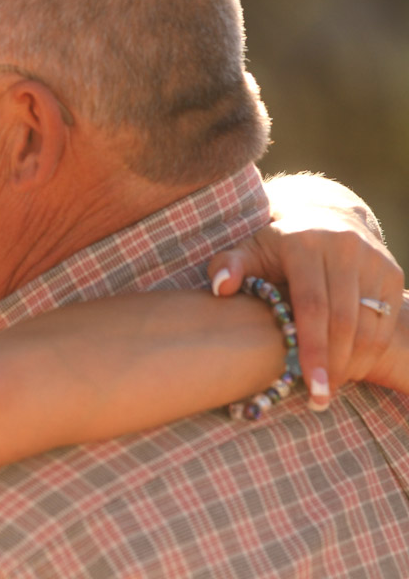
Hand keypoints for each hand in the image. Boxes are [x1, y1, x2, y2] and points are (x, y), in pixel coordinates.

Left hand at [207, 214, 402, 410]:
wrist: (322, 215)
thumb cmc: (274, 246)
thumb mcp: (248, 250)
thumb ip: (228, 265)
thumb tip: (220, 287)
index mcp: (304, 243)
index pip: (311, 305)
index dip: (312, 348)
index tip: (310, 385)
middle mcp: (344, 247)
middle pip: (344, 320)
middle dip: (333, 364)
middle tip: (319, 396)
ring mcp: (373, 260)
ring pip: (369, 325)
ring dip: (354, 362)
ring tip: (331, 386)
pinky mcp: (391, 273)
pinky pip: (387, 322)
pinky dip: (370, 350)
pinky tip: (349, 367)